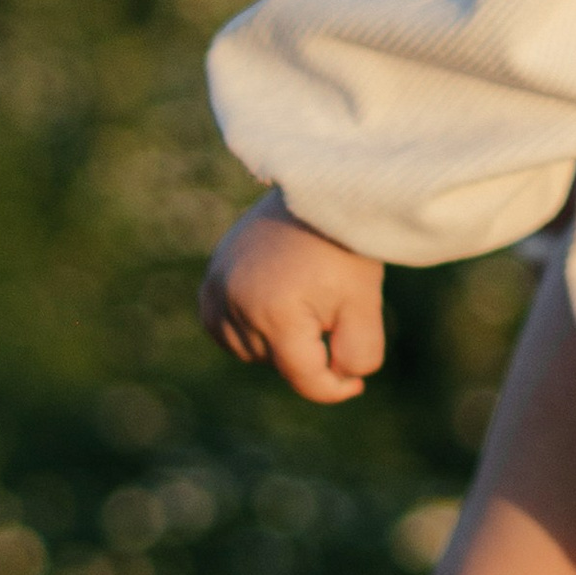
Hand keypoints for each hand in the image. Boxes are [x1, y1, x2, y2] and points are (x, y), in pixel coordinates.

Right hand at [199, 186, 386, 406]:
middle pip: (280, 365)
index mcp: (275, 313)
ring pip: (252, 353)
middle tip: (332, 306)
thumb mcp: (365, 302)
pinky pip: (225, 332)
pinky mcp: (210, 282)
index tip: (357, 378)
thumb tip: (338, 379)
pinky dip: (250, 330)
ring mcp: (217, 291)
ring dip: (280, 342)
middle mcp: (236, 304)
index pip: (305, 379)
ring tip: (305, 297)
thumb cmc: (345, 246)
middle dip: (310, 350)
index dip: (337, 386)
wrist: (319, 189)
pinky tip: (274, 304)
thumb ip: (358, 353)